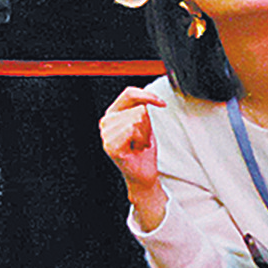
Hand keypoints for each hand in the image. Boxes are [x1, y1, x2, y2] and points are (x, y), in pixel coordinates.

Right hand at [100, 85, 165, 224]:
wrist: (144, 173)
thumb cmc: (143, 149)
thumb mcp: (145, 122)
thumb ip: (141, 106)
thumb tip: (146, 99)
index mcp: (112, 113)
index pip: (129, 93)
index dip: (147, 95)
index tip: (162, 103)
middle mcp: (106, 122)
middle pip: (137, 109)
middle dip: (147, 125)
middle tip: (142, 139)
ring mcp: (106, 134)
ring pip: (136, 119)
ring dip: (144, 134)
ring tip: (139, 144)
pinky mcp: (110, 146)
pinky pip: (131, 130)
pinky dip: (140, 140)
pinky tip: (136, 149)